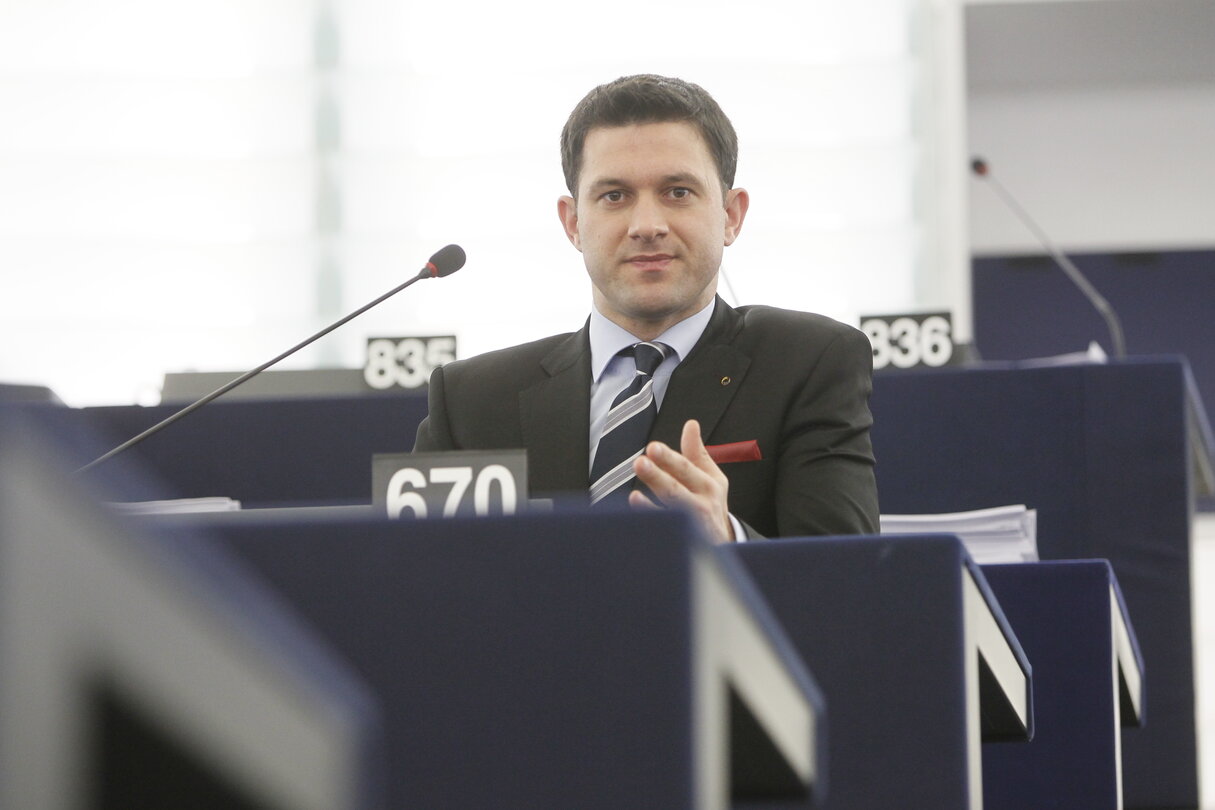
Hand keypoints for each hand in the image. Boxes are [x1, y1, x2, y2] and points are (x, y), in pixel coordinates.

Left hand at [630, 419, 734, 543]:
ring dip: (651, 502)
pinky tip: (636, 509)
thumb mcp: (711, 478)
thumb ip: (697, 453)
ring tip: (634, 492)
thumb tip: (691, 424)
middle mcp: (702, 505)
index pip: (686, 468)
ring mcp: (692, 525)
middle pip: (676, 489)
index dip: (669, 458)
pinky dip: (650, 519)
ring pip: (670, 512)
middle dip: (658, 476)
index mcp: (709, 485)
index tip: (653, 447)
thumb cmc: (711, 504)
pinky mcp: (683, 540)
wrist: (723, 543)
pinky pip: (665, 530)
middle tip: (640, 462)